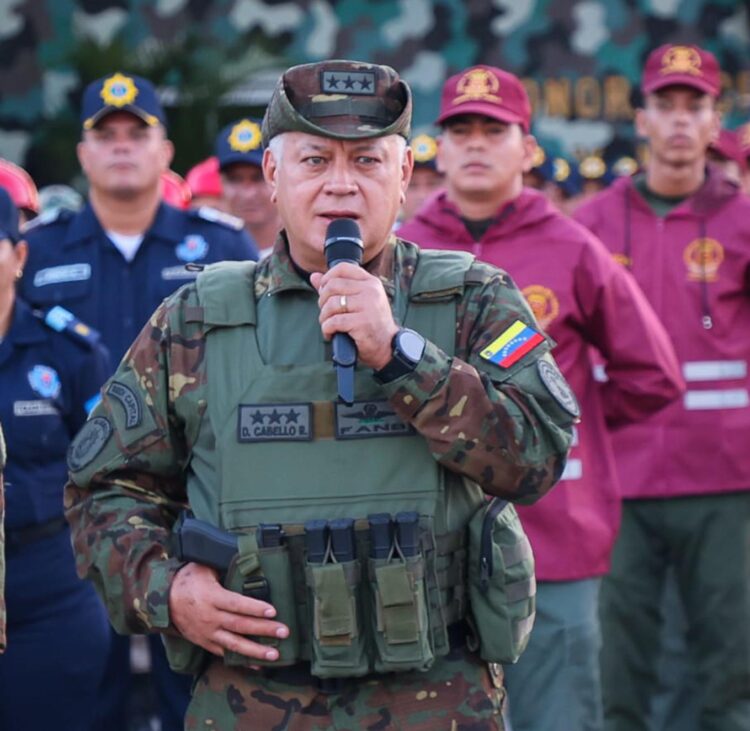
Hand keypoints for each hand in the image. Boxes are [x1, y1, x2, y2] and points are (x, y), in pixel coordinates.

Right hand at [168, 562, 288, 660]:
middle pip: (240, 625)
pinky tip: (257, 664)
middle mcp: (210, 617)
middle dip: (263, 630)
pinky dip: (241, 660)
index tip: (273, 611)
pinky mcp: (205, 642)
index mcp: (211, 597)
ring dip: (255, 651)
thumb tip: (247, 558)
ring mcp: (207, 633)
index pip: (236, 604)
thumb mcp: (204, 567)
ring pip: (234, 644)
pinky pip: (224, 654)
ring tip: (274, 655)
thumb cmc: (189, 579)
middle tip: (284, 632)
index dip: (255, 608)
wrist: (164, 600)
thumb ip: (224, 567)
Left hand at [311, 263, 397, 369]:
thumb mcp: (358, 301)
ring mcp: (368, 306)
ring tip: (328, 325)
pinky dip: (327, 329)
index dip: (327, 277)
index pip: (343, 268)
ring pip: (332, 304)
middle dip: (323, 301)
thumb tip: (314, 276)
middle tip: (326, 313)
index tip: (323, 290)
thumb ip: (337, 288)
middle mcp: (371, 291)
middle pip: (333, 285)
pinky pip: (334, 321)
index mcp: (371, 282)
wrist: (387, 346)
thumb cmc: (370, 323)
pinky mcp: (362, 322)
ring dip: (324, 317)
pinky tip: (330, 334)